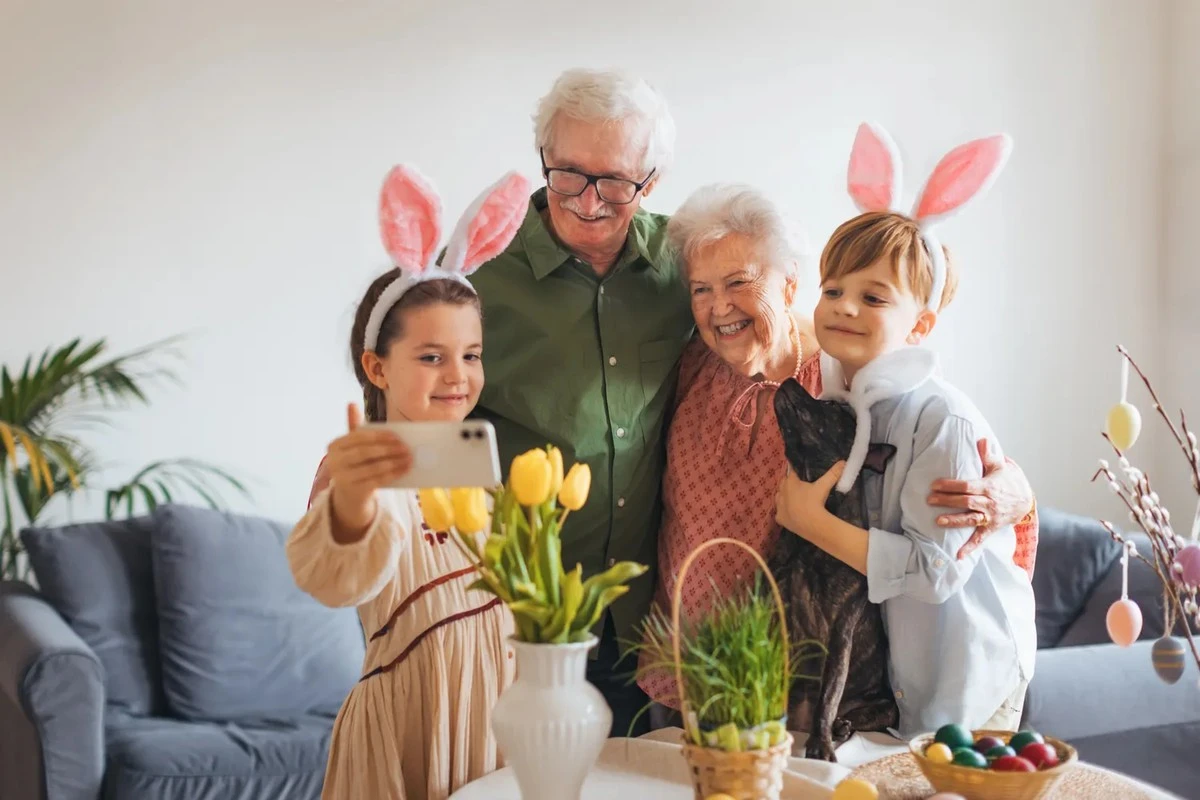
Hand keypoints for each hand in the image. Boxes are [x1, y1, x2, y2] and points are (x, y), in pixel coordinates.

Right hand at [327, 404, 411, 539]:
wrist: (349, 493)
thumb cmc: (354, 463)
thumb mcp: (352, 446)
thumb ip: (355, 428)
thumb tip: (351, 403)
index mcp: (334, 446)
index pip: (358, 437)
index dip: (378, 436)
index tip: (396, 436)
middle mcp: (335, 462)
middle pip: (365, 453)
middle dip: (388, 449)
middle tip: (406, 447)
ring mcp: (343, 478)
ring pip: (373, 468)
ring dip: (394, 462)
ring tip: (409, 458)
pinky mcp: (355, 491)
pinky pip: (378, 481)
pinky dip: (393, 474)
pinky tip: (405, 469)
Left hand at [775, 461, 845, 539]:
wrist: (812, 524)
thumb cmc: (816, 502)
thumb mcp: (824, 486)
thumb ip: (833, 473)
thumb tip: (843, 462)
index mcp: (790, 482)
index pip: (791, 472)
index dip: (796, 473)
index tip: (801, 475)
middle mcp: (781, 492)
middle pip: (783, 484)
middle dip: (789, 484)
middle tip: (799, 487)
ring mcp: (779, 506)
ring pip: (779, 497)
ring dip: (784, 496)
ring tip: (794, 499)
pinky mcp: (779, 518)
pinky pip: (779, 513)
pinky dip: (784, 513)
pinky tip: (791, 514)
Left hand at [927, 439, 1033, 559]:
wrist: (1026, 500)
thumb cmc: (1009, 480)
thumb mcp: (1000, 466)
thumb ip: (988, 455)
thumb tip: (981, 440)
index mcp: (989, 487)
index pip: (967, 486)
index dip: (951, 485)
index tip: (935, 484)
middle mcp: (989, 503)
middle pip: (966, 502)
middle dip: (947, 500)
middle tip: (929, 499)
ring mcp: (990, 517)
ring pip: (971, 519)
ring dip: (955, 521)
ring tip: (938, 521)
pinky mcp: (991, 527)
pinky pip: (980, 539)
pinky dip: (970, 548)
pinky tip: (958, 556)